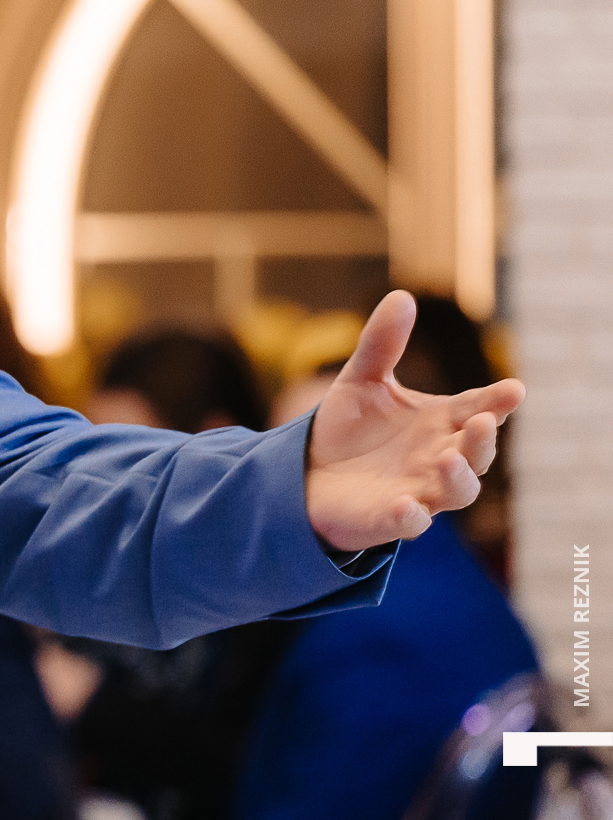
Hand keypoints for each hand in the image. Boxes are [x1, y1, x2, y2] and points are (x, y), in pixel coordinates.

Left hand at [305, 290, 524, 551]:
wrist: (306, 474)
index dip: (496, 402)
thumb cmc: (347, 431)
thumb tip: (402, 295)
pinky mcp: (388, 519)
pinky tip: (406, 506)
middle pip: (475, 454)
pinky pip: (408, 525)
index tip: (513, 389)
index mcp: (438, 423)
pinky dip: (410, 517)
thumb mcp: (361, 381)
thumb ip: (381, 344)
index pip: (476, 409)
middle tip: (481, 421)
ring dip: (458, 477)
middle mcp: (437, 458)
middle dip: (482, 440)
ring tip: (447, 458)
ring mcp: (418, 491)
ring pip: (456, 492)